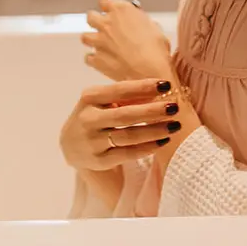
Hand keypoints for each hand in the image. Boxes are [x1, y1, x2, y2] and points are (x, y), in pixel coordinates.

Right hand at [60, 78, 181, 172]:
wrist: (71, 145)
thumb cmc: (96, 114)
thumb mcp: (102, 100)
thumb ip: (126, 94)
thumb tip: (159, 90)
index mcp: (89, 97)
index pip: (119, 90)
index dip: (143, 87)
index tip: (166, 84)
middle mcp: (88, 119)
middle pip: (125, 115)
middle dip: (152, 111)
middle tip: (174, 107)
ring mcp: (93, 141)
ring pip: (129, 136)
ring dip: (155, 131)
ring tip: (175, 125)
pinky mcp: (100, 160)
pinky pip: (128, 153)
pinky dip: (148, 147)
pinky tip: (164, 140)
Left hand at [82, 0, 173, 81]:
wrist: (149, 73)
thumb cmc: (156, 50)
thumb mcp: (155, 28)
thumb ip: (141, 22)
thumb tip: (139, 23)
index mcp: (121, 10)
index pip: (106, 0)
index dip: (109, 6)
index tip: (113, 10)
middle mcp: (106, 23)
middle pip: (91, 16)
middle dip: (96, 21)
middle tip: (105, 27)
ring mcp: (98, 42)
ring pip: (85, 36)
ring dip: (92, 39)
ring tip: (103, 45)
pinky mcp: (96, 59)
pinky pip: (88, 57)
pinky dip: (94, 59)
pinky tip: (103, 61)